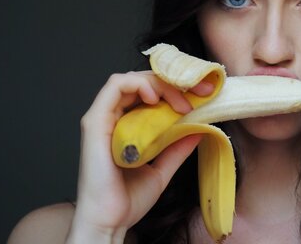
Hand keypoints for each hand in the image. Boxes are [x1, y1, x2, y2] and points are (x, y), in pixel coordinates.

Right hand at [67, 71, 211, 241]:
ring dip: (161, 83)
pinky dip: (138, 84)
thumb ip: (178, 147)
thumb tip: (201, 128)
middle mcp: (114, 117)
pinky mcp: (95, 121)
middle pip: (144, 81)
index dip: (179, 87)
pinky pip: (115, 86)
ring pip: (132, 79)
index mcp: (128, 125)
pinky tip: (156, 98)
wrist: (110, 221)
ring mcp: (103, 117)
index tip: (204, 94)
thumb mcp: (163, 168)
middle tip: (200, 92)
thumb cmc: (128, 199)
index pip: (152, 91)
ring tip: (181, 102)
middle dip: (175, 82)